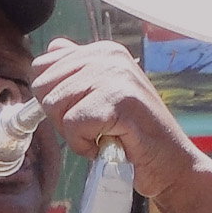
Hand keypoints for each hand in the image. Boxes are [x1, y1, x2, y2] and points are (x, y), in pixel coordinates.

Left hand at [30, 38, 211, 212]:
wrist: (169, 163)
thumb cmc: (133, 133)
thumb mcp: (103, 92)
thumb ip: (77, 70)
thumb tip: (52, 49)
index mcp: (103, 51)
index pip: (42, 66)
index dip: (53, 99)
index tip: (82, 111)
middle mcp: (108, 56)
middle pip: (43, 87)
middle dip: (60, 116)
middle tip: (94, 126)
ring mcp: (115, 76)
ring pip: (55, 106)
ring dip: (74, 133)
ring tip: (104, 134)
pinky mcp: (118, 101)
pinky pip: (73, 125)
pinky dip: (85, 145)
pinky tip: (109, 144)